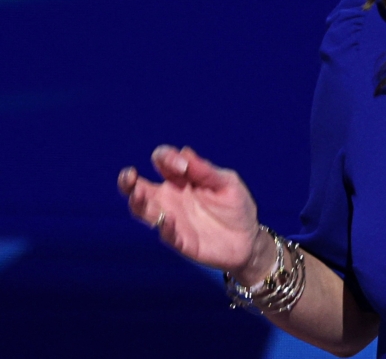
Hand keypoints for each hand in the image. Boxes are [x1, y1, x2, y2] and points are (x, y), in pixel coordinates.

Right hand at [118, 145, 265, 276]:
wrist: (248, 238)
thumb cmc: (235, 206)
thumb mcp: (227, 182)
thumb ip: (205, 170)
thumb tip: (184, 152)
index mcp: (181, 179)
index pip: (162, 162)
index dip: (166, 158)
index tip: (183, 165)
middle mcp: (170, 199)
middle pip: (139, 188)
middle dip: (129, 181)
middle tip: (129, 174)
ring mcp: (173, 220)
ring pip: (144, 211)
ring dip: (138, 202)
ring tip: (138, 194)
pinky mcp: (181, 241)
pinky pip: (166, 234)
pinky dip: (164, 227)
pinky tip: (166, 220)